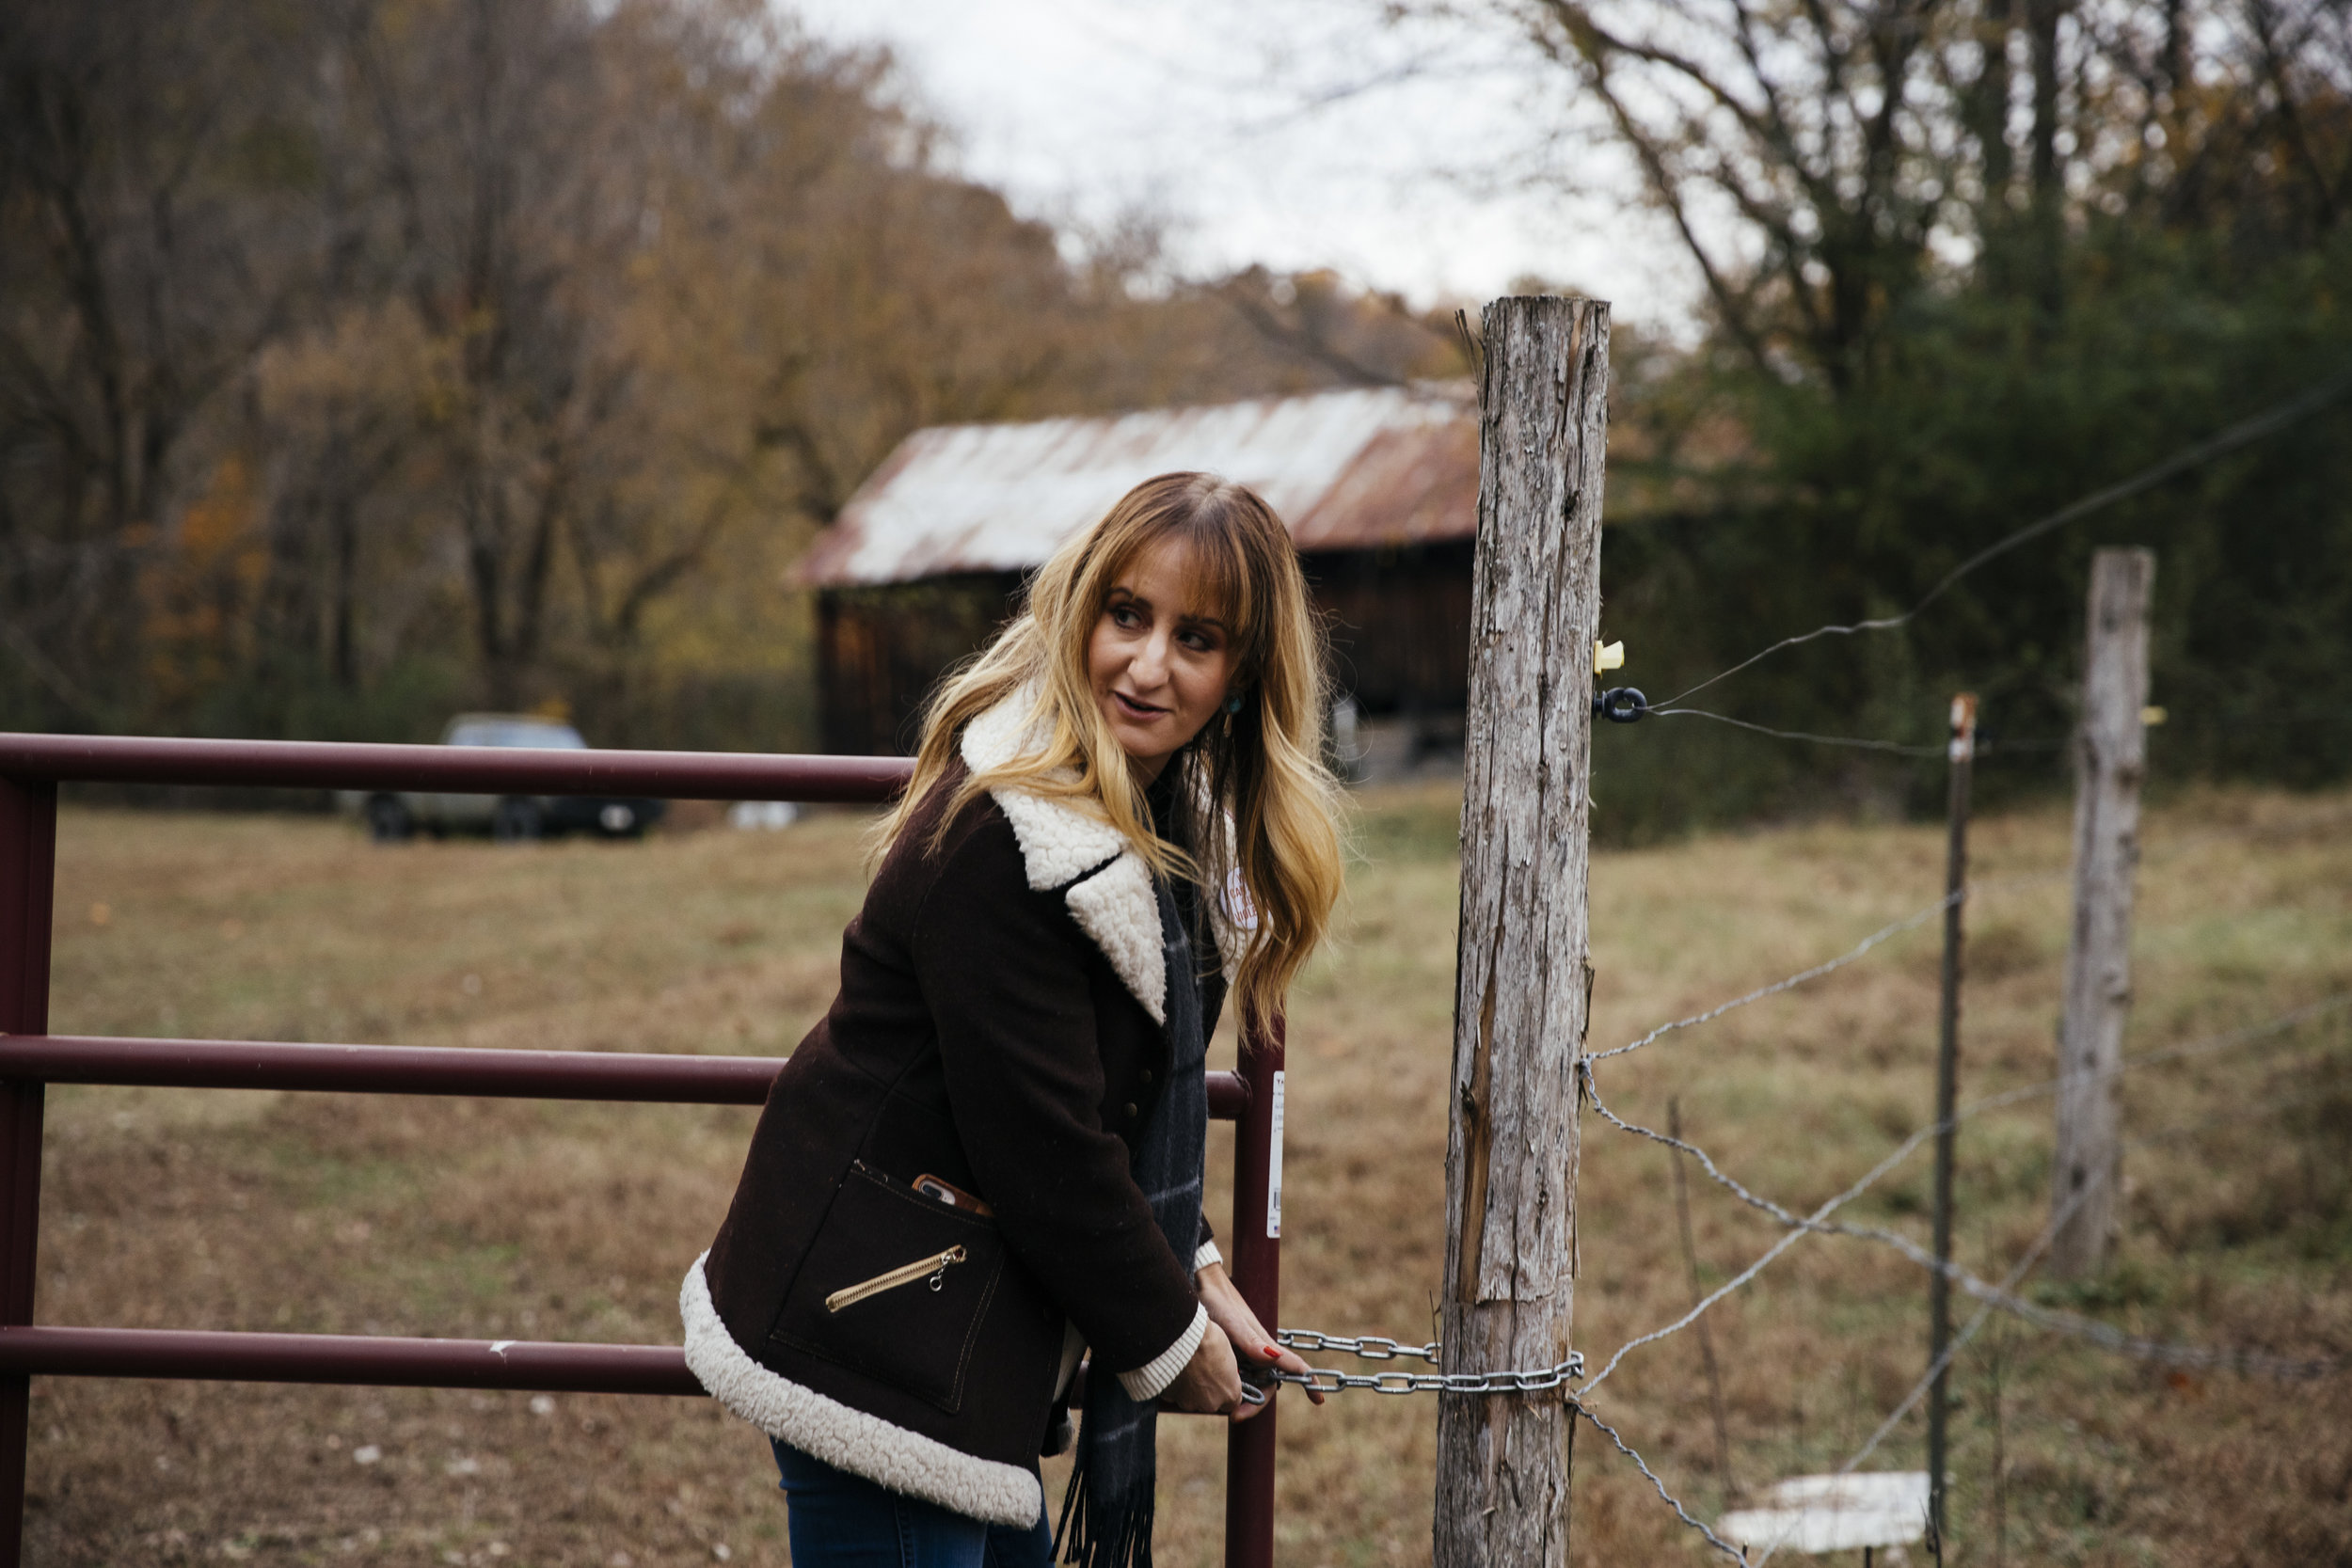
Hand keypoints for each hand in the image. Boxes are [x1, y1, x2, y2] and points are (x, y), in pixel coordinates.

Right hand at [1158, 1317, 1243, 1414]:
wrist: (1182, 1337)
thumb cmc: (1207, 1340)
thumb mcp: (1229, 1354)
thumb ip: (1227, 1373)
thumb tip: (1223, 1373)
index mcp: (1230, 1393)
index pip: (1231, 1402)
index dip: (1224, 1389)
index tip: (1220, 1380)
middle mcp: (1211, 1403)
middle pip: (1210, 1402)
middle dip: (1206, 1390)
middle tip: (1202, 1370)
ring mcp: (1190, 1402)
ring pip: (1191, 1399)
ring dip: (1190, 1388)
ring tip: (1188, 1367)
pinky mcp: (1171, 1397)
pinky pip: (1173, 1394)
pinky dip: (1174, 1384)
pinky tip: (1176, 1369)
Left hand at [1196, 1261, 1323, 1422]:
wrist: (1201, 1283)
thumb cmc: (1219, 1302)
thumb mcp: (1234, 1324)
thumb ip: (1251, 1342)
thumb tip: (1273, 1358)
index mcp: (1265, 1346)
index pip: (1293, 1367)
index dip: (1308, 1382)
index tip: (1318, 1400)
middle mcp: (1259, 1351)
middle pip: (1266, 1385)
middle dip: (1255, 1404)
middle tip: (1234, 1416)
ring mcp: (1245, 1352)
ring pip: (1252, 1382)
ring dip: (1243, 1397)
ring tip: (1224, 1408)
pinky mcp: (1231, 1351)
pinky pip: (1237, 1374)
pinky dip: (1232, 1386)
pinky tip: (1217, 1390)